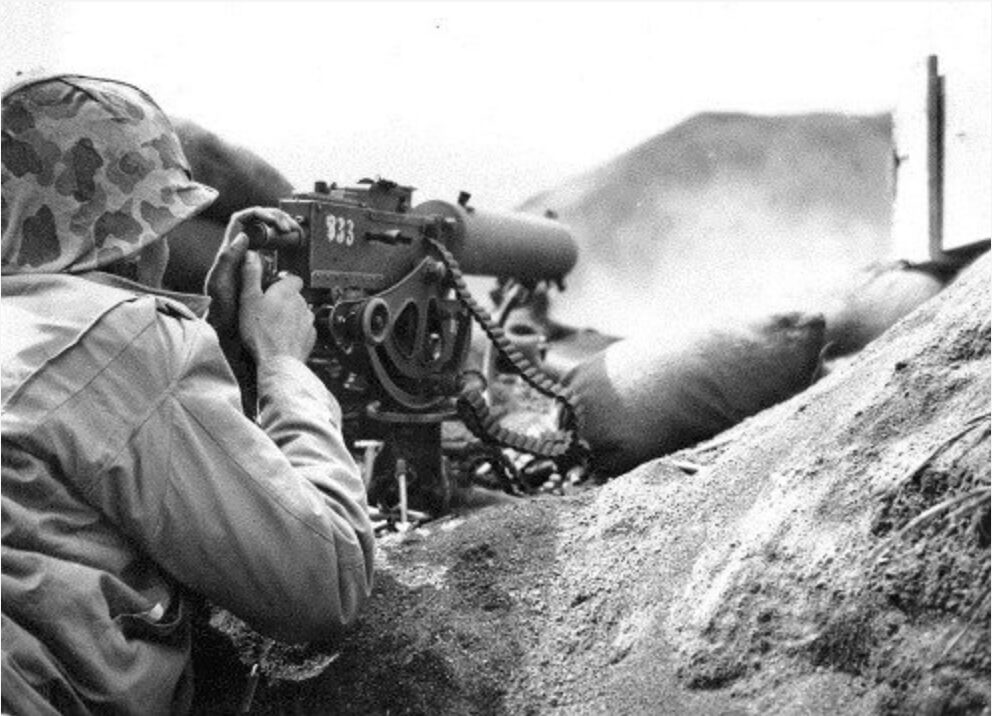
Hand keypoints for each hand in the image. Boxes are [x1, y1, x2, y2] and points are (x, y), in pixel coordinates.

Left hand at [204, 207, 302, 340]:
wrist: (226, 326)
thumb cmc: (220, 307)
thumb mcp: (220, 282)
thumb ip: (227, 259)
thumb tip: (243, 236)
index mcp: (231, 249)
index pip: (243, 219)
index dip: (259, 213)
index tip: (274, 222)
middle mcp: (243, 250)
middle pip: (259, 221)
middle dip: (276, 218)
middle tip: (290, 228)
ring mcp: (254, 259)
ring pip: (269, 232)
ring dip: (283, 228)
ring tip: (294, 232)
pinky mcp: (264, 269)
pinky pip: (276, 249)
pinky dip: (287, 243)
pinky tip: (295, 246)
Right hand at [239, 251, 315, 363]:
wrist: (277, 361)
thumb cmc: (261, 333)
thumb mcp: (248, 299)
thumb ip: (251, 275)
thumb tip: (250, 255)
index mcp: (288, 291)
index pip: (292, 278)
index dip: (282, 282)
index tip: (271, 289)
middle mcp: (302, 303)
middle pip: (295, 296)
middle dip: (284, 301)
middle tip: (267, 311)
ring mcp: (308, 321)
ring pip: (300, 313)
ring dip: (290, 317)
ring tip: (273, 327)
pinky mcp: (310, 337)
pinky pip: (304, 330)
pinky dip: (295, 332)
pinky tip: (282, 339)